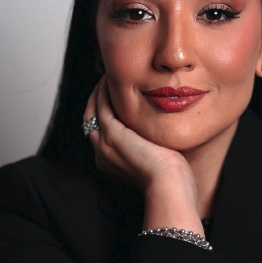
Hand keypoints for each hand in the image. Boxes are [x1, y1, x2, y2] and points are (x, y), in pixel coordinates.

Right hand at [83, 76, 195, 198]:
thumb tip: (160, 133)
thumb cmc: (171, 179)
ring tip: (109, 76)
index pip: (102, 131)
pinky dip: (104, 91)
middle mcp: (102, 154)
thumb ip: (152, 145)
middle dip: (98, 99)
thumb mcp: (157, 159)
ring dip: (100, 91)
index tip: (115, 97)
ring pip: (93, 111)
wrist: (168, 186)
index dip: (106, 112)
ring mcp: (104, 145)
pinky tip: (112, 79)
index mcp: (111, 163)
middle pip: (91, 120)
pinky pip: (102, 106)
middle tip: (108, 81)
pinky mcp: (112, 135)